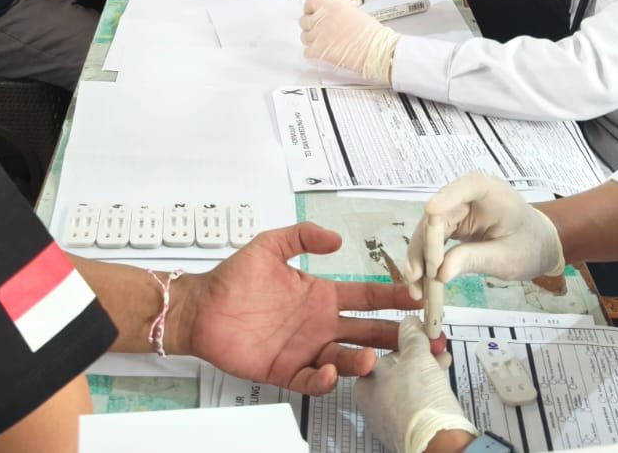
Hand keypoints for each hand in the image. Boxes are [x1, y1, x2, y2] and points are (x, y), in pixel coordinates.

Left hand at [174, 223, 420, 395]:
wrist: (201, 307)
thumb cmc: (233, 279)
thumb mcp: (269, 245)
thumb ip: (302, 236)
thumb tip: (335, 239)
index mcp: (320, 296)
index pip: (365, 297)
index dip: (391, 297)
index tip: (414, 295)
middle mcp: (318, 324)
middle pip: (364, 331)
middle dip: (392, 335)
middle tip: (416, 337)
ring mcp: (304, 348)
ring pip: (342, 359)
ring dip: (360, 361)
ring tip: (371, 358)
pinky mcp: (284, 369)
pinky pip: (309, 379)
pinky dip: (321, 379)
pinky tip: (328, 372)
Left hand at [300, 0, 399, 82]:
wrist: (376, 49)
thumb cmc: (369, 33)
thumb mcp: (351, 10)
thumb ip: (334, 7)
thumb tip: (326, 7)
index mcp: (330, 5)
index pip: (309, 2)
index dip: (311, 10)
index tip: (315, 14)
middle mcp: (321, 17)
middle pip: (303, 20)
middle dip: (311, 27)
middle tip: (321, 32)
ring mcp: (318, 34)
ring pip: (304, 37)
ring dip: (312, 41)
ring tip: (326, 44)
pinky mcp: (317, 50)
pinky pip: (307, 52)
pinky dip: (314, 55)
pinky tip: (325, 53)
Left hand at [354, 316, 476, 452]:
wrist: (436, 445)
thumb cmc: (416, 399)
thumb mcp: (415, 358)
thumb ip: (412, 337)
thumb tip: (408, 323)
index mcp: (365, 385)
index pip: (382, 354)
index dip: (405, 340)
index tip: (423, 333)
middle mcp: (374, 403)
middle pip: (398, 369)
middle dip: (420, 353)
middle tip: (438, 343)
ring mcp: (391, 419)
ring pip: (410, 385)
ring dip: (428, 368)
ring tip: (444, 357)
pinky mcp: (410, 429)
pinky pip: (419, 401)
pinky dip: (430, 387)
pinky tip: (443, 379)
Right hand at [403, 173, 565, 300]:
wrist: (536, 246)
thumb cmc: (529, 246)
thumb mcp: (507, 258)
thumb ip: (475, 259)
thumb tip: (440, 273)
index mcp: (490, 191)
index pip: (467, 187)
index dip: (446, 197)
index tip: (430, 210)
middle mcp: (467, 195)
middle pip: (437, 215)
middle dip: (423, 245)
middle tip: (416, 276)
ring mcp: (455, 209)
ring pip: (427, 231)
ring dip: (418, 258)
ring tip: (416, 287)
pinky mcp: (450, 224)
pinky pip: (431, 241)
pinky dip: (424, 261)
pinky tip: (419, 282)